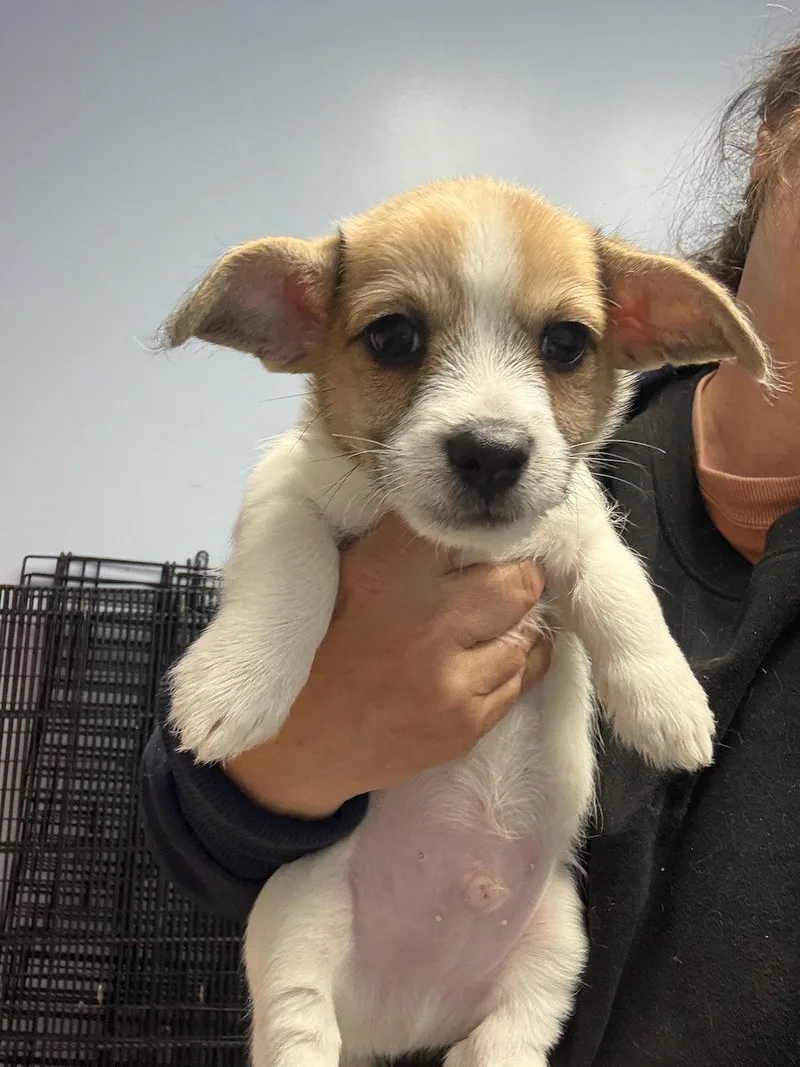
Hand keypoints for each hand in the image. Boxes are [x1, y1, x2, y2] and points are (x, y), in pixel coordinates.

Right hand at [223, 514, 550, 817]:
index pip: (463, 529)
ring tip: (492, 622)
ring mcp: (450, 680)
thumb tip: (462, 516)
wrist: (301, 744)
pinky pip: (520, 679)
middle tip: (501, 580)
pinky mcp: (465, 725)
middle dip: (516, 577)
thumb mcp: (347, 575)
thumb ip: (403, 545)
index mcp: (386, 572)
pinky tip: (488, 657)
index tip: (480, 539)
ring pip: (527, 633)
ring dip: (516, 624)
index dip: (478, 532)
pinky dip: (511, 664)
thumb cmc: (325, 647)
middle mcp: (424, 622)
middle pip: (518, 581)